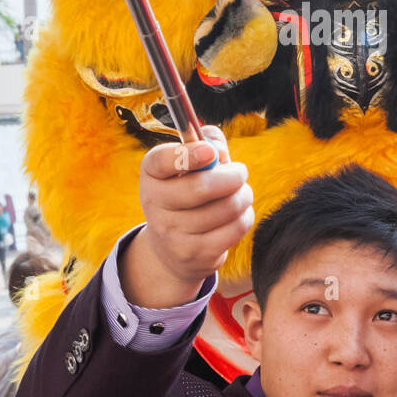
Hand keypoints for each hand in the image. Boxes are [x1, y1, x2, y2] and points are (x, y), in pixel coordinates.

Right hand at [121, 126, 253, 310]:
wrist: (170, 249)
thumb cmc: (187, 194)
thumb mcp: (188, 166)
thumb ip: (207, 143)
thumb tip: (219, 148)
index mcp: (151, 174)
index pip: (161, 161)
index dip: (188, 154)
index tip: (211, 152)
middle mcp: (155, 204)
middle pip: (202, 187)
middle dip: (233, 176)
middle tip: (240, 173)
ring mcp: (173, 233)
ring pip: (226, 207)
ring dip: (243, 196)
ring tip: (241, 194)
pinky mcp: (195, 254)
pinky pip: (235, 228)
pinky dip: (244, 216)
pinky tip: (237, 214)